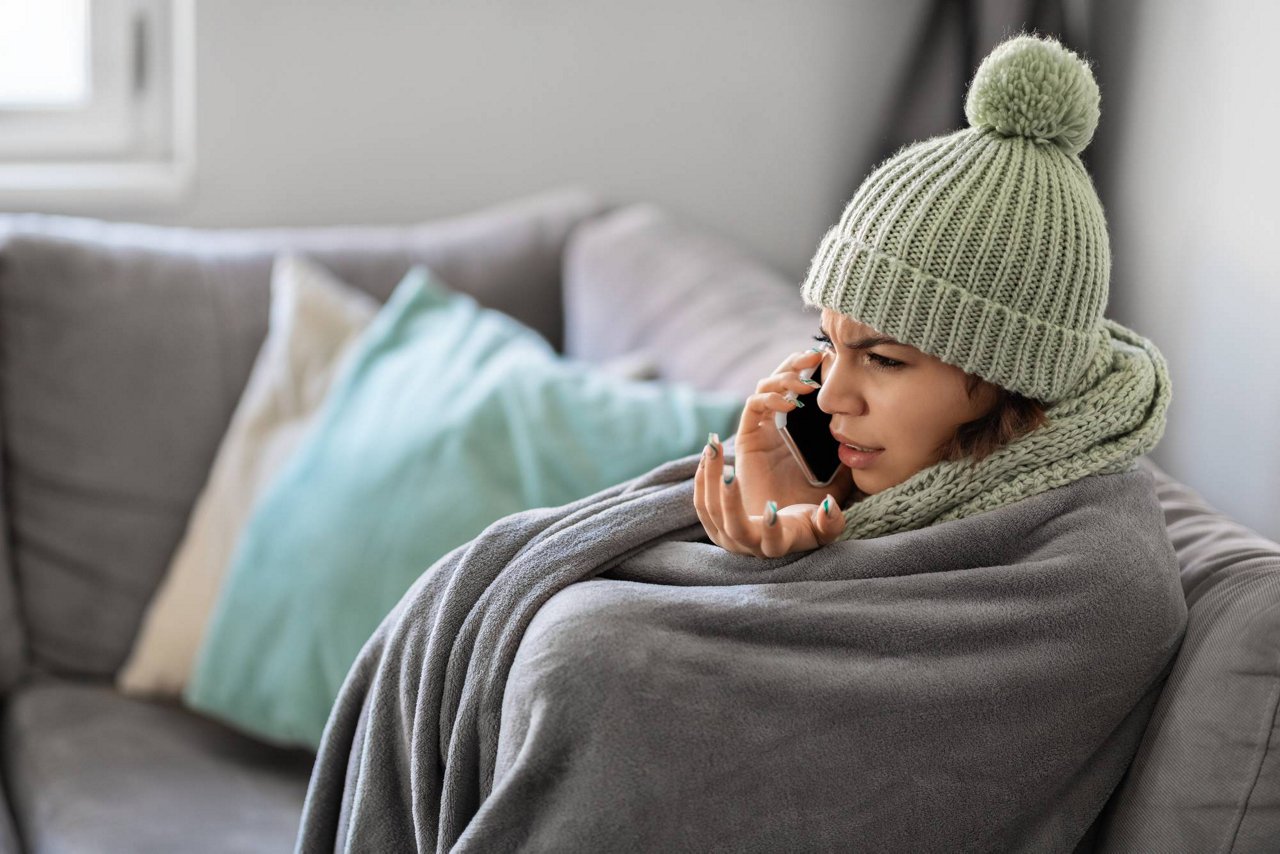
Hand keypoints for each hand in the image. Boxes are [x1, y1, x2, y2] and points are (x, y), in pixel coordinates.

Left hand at [694, 432, 846, 556]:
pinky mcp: (712, 524)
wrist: (779, 531)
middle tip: (730, 472)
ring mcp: (726, 536)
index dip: (772, 529)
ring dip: (710, 479)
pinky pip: (700, 503)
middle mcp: (748, 545)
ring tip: (713, 447)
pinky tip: (709, 455)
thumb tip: (828, 505)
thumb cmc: (805, 526)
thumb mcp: (824, 528)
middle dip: (729, 500)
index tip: (773, 506)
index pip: (772, 543)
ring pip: (710, 510)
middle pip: (734, 527)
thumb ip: (831, 521)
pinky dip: (702, 479)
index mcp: (777, 546)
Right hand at [732, 348, 853, 515]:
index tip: (831, 359)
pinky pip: (753, 407)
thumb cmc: (806, 512)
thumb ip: (850, 470)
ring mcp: (761, 431)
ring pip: (766, 387)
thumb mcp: (839, 486)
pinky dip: (769, 397)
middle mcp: (777, 426)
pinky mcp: (748, 439)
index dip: (811, 370)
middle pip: (781, 380)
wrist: (781, 533)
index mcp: (797, 431)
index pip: (800, 388)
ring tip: (805, 382)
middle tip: (816, 355)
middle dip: (796, 364)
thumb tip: (869, 449)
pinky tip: (789, 403)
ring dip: (784, 377)